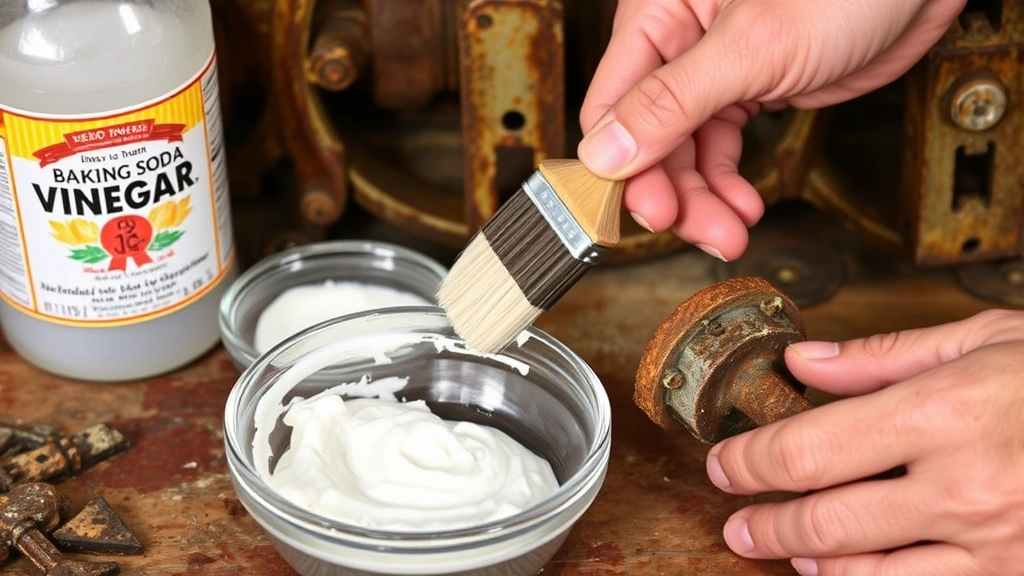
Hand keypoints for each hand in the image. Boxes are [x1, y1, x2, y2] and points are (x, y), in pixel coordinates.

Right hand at [578, 0, 964, 260]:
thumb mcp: (753, 46)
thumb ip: (672, 101)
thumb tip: (605, 152)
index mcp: (657, 13)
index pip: (610, 104)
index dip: (619, 165)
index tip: (642, 211)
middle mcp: (677, 42)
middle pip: (647, 138)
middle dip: (674, 192)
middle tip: (701, 232)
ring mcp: (713, 69)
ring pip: (685, 152)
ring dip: (704, 200)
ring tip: (729, 232)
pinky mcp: (752, 89)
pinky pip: (721, 148)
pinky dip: (730, 184)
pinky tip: (744, 207)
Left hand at [705, 309, 1023, 574]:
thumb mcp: (987, 341)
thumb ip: (885, 354)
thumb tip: (805, 363)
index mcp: (945, 412)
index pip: (807, 450)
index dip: (750, 461)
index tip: (726, 462)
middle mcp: (964, 487)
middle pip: (824, 522)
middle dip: (764, 523)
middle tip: (736, 519)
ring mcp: (996, 546)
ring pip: (867, 574)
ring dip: (810, 561)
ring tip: (784, 546)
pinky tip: (850, 573)